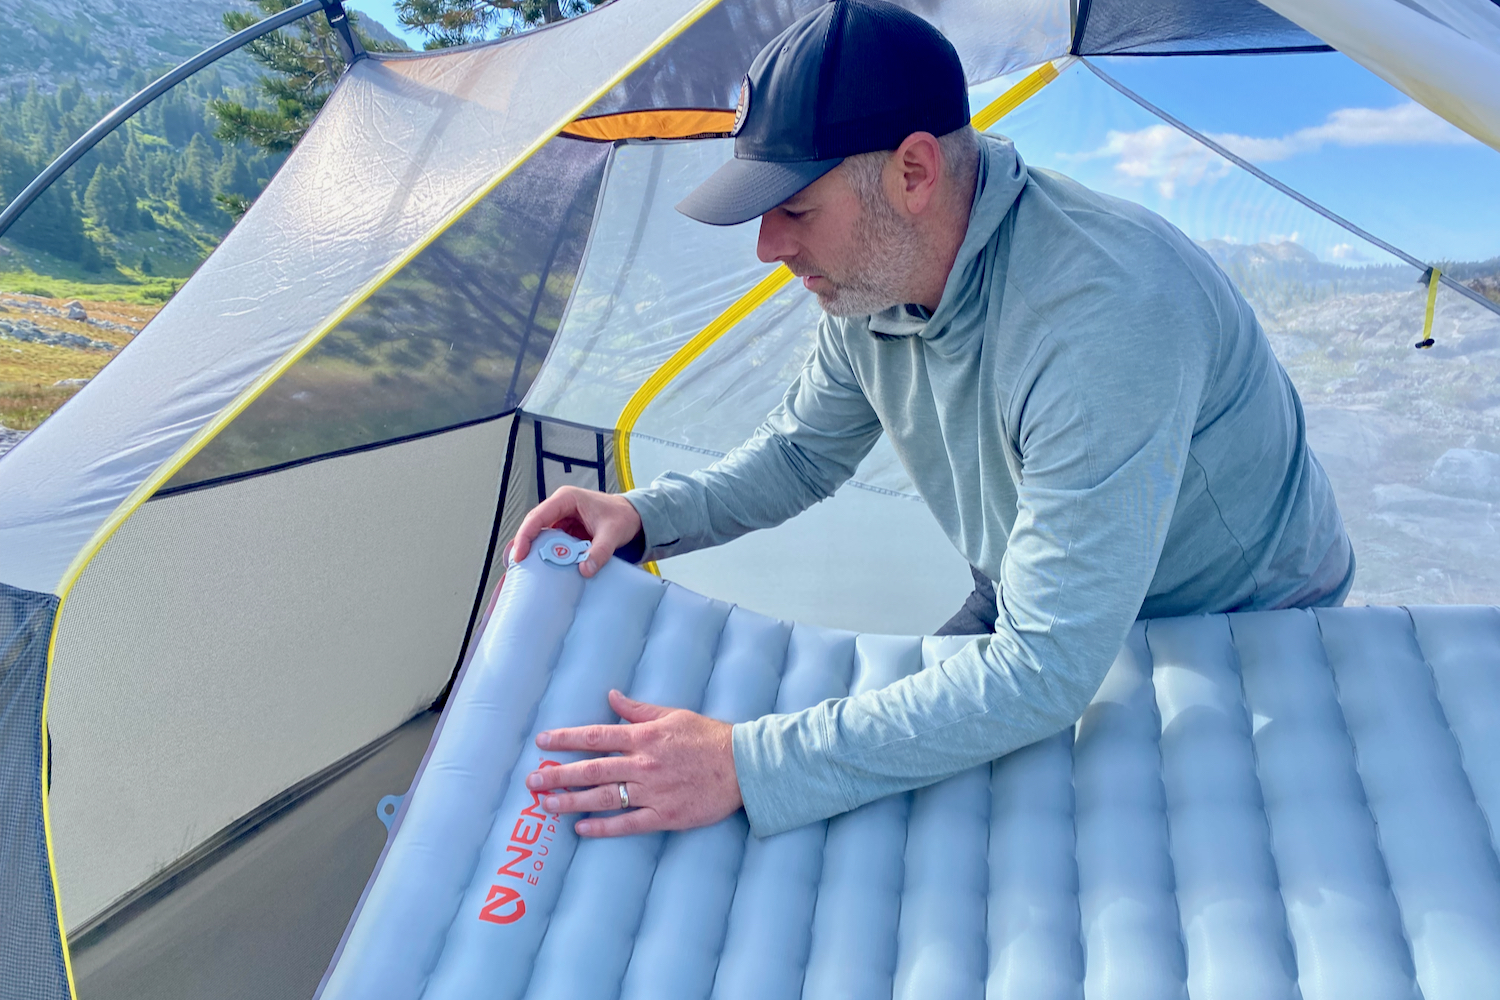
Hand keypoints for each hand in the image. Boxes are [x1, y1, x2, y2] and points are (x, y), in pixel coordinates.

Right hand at [510, 486, 642, 577]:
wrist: (633, 515)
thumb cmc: (622, 517)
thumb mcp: (613, 534)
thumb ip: (599, 551)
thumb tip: (585, 570)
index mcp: (567, 499)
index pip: (538, 516)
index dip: (525, 535)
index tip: (520, 554)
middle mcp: (560, 505)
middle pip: (534, 524)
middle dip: (524, 543)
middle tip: (517, 564)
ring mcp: (562, 517)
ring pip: (540, 533)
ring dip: (534, 549)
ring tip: (525, 568)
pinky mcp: (566, 528)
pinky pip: (552, 541)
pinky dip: (547, 552)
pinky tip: (543, 566)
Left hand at [524, 690, 741, 836]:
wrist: (742, 766)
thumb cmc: (708, 737)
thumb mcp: (673, 715)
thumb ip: (639, 710)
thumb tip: (611, 696)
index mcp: (643, 737)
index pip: (595, 736)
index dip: (565, 739)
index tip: (542, 742)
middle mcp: (643, 764)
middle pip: (591, 770)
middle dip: (558, 775)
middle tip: (532, 781)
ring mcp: (652, 792)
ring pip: (603, 798)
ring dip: (571, 802)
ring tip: (546, 805)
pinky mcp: (664, 816)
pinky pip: (627, 824)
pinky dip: (602, 827)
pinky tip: (581, 828)